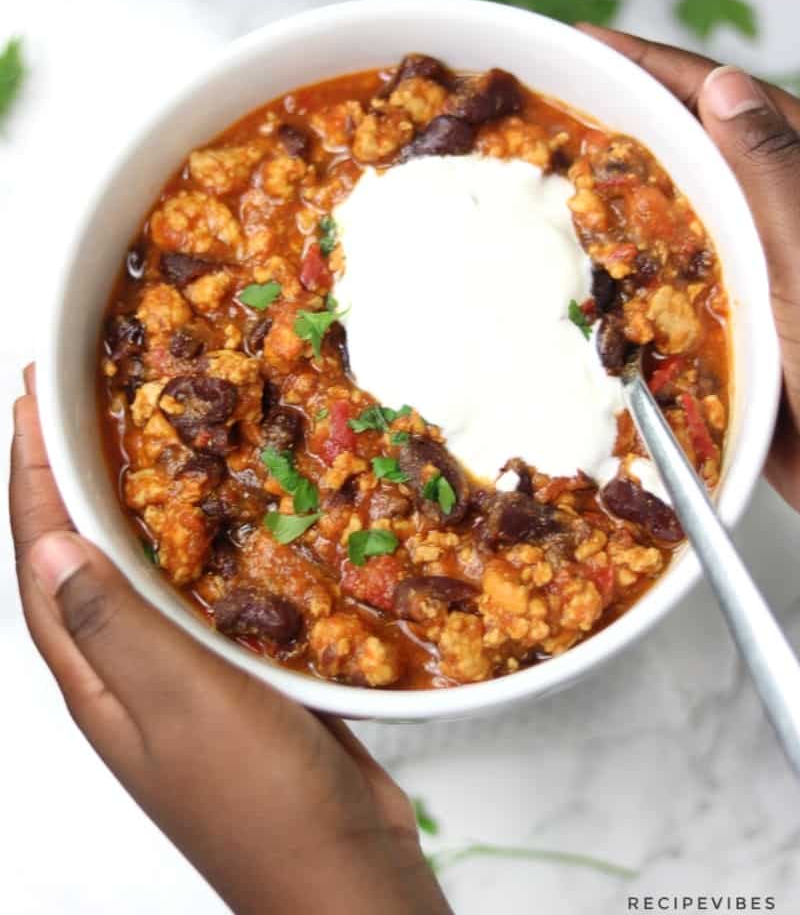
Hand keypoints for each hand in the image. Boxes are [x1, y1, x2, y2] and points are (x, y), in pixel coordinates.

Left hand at [10, 367, 450, 914]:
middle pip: (82, 558)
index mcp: (98, 679)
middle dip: (72, 478)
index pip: (42, 561)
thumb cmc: (257, 803)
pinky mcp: (236, 677)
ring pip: (143, 570)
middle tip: (80, 402)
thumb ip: (115, 625)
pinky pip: (201, 594)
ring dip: (134, 503)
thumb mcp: (179, 705)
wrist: (340, 875)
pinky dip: (200, 544)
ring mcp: (182, 676)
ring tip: (145, 436)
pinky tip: (226, 517)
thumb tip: (49, 547)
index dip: (32, 478)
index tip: (30, 401)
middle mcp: (128, 673)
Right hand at [582, 25, 799, 511]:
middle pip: (687, 149)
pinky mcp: (729, 324)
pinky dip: (621, 272)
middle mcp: (770, 216)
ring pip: (669, 215)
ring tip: (546, 171)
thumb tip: (724, 84)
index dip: (652, 66)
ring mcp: (747, 269)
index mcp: (799, 180)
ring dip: (612, 195)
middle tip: (546, 102)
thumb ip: (773, 173)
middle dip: (620, 121)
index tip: (585, 42)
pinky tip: (580, 266)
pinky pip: (663, 284)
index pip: (721, 101)